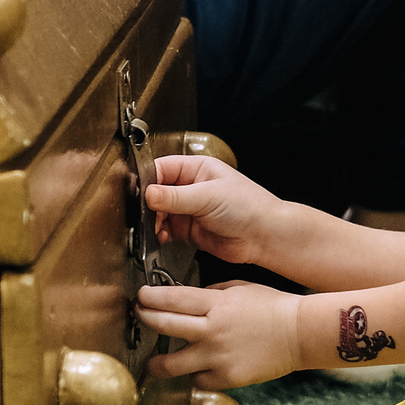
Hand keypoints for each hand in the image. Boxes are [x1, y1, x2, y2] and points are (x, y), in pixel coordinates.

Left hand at [139, 280, 302, 389]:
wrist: (300, 334)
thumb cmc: (272, 307)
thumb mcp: (239, 288)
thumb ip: (210, 294)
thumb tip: (186, 302)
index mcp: (216, 304)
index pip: (171, 299)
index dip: (149, 299)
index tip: (140, 297)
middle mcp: (212, 330)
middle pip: (164, 326)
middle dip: (145, 319)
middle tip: (140, 317)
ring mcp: (218, 357)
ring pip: (172, 364)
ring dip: (158, 362)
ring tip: (153, 362)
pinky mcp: (227, 378)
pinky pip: (199, 380)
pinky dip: (196, 375)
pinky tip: (197, 370)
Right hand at [143, 154, 280, 266]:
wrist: (265, 236)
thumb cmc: (249, 207)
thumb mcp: (208, 196)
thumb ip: (175, 197)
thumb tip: (148, 193)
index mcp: (197, 169)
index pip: (161, 168)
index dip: (147, 179)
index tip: (139, 193)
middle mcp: (191, 187)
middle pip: (157, 191)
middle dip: (148, 203)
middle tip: (145, 213)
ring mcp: (189, 209)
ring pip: (159, 212)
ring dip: (153, 220)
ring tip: (155, 226)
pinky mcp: (189, 229)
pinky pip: (166, 230)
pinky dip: (159, 234)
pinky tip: (162, 236)